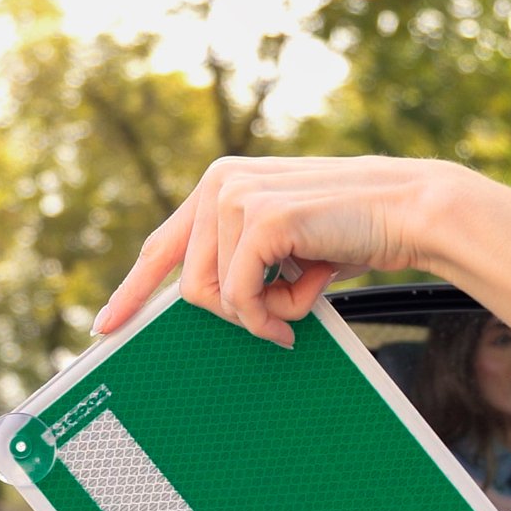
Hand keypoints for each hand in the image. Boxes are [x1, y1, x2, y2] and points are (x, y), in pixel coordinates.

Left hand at [93, 156, 460, 347]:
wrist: (406, 210)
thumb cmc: (349, 233)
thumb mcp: (283, 247)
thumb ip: (240, 263)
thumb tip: (209, 306)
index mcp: (220, 186)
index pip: (163, 247)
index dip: (132, 292)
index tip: (104, 327)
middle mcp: (219, 183)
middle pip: (190, 288)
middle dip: (236, 315)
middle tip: (280, 320)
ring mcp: (235, 196)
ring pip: (213, 296)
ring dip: (261, 313)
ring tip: (304, 293)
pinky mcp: (258, 217)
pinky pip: (242, 298)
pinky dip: (275, 312)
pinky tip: (308, 297)